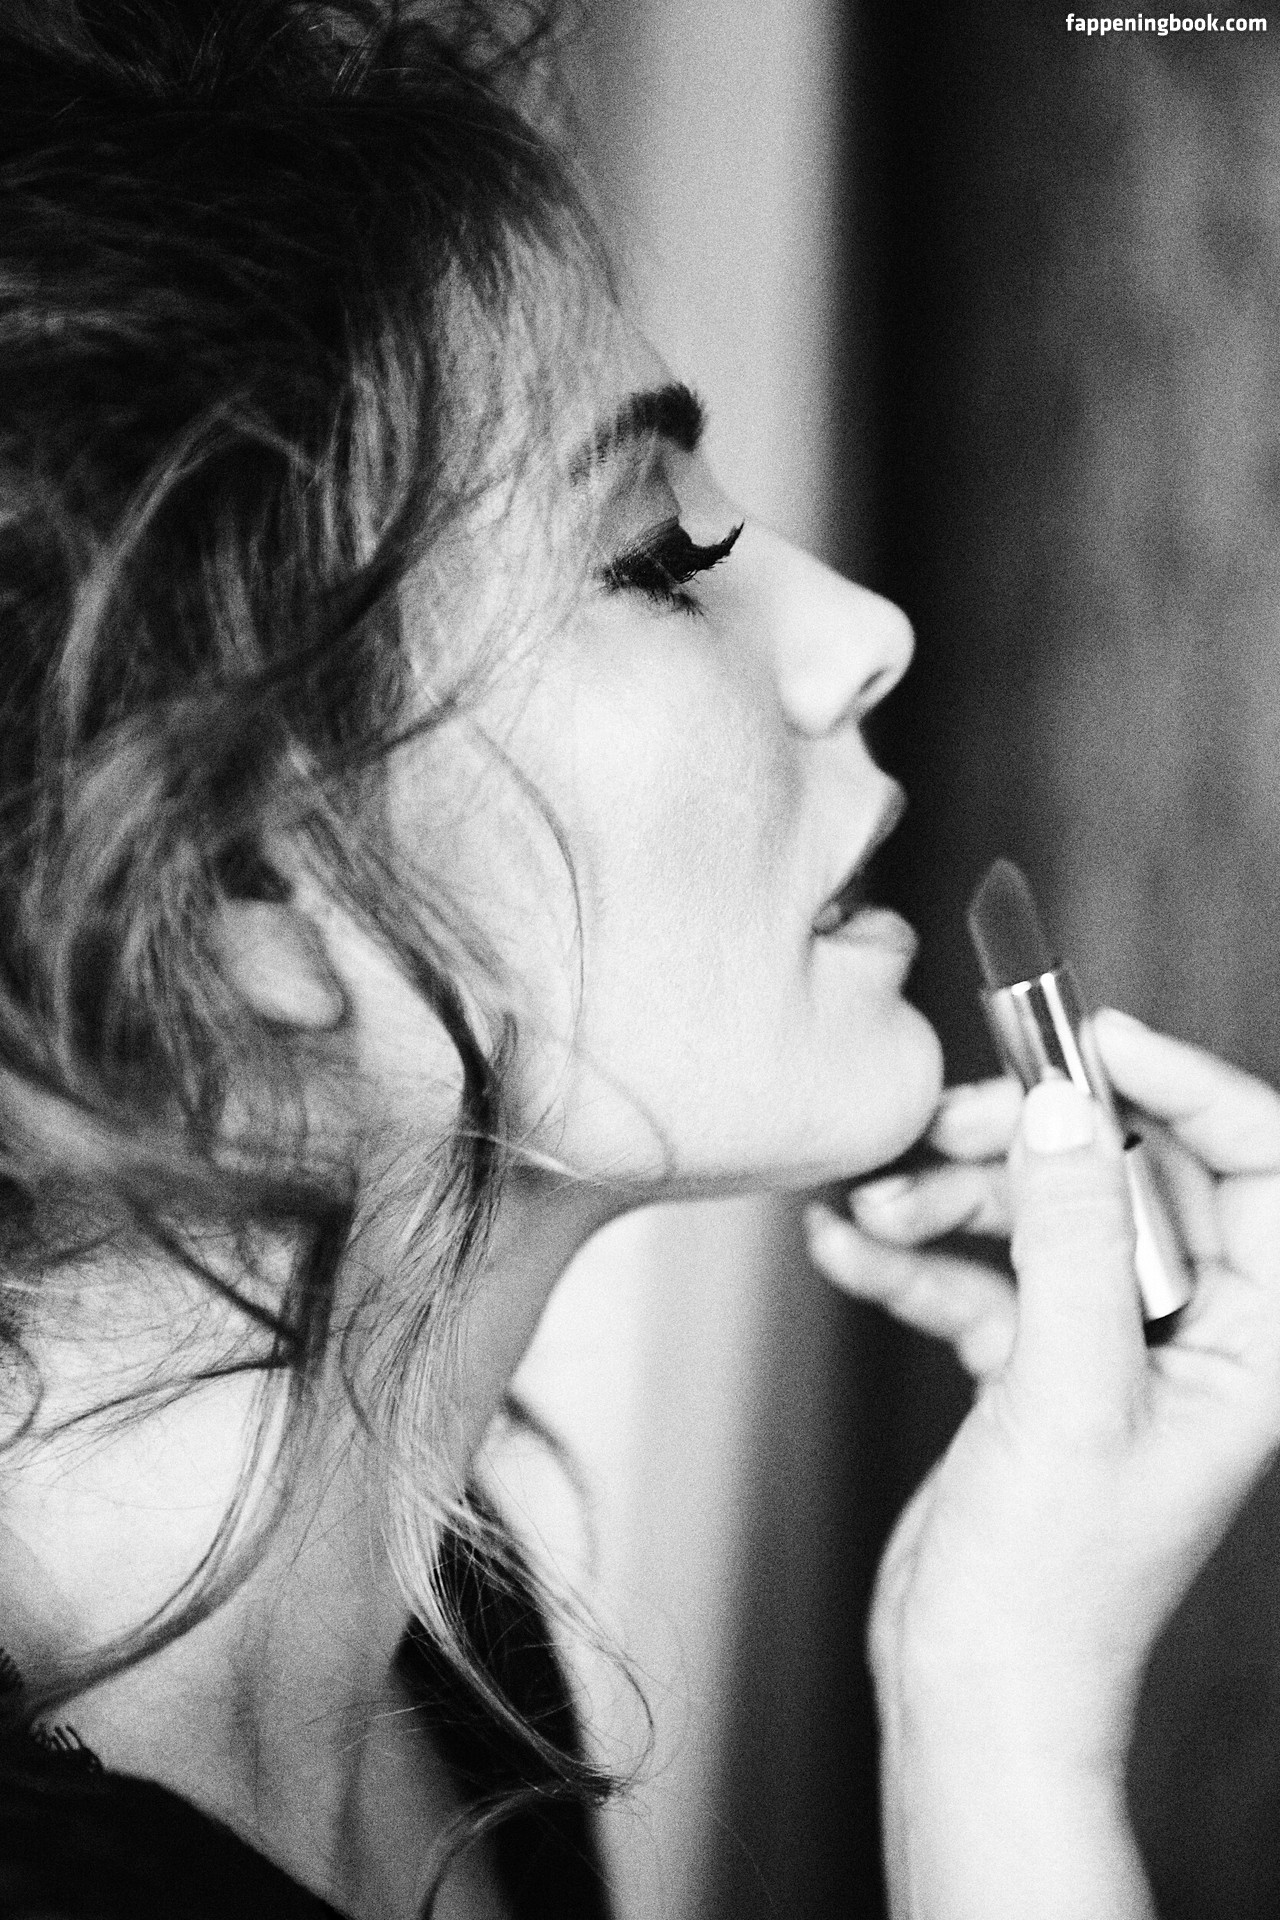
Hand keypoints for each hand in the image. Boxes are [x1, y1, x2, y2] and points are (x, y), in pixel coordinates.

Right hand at [806, 1011, 1279, 1768]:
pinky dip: (914, 1256)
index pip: (1260, 1165)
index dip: (1186, 1087)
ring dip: (951, 1200)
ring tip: (875, 1207)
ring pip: (1042, 1214)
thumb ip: (1073, 1240)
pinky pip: (979, 1274)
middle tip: (952, 1126)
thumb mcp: (1068, 1394)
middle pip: (1130, 1174)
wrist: (972, 1699)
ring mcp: (1105, 1348)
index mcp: (1253, 1340)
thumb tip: (1065, 1108)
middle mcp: (1189, 1333)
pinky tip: (849, 1249)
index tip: (1091, 1041)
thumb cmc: (1053, 1592)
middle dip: (1031, 1143)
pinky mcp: (1031, 1367)